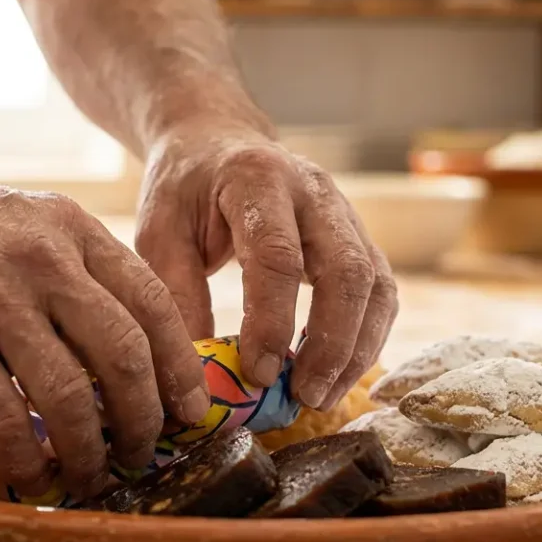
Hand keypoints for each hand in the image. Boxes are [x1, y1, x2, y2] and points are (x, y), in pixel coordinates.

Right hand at [0, 173, 209, 500]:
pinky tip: (32, 474)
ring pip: (70, 393)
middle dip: (143, 419)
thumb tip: (135, 353)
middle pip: (123, 354)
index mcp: (74, 231)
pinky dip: (26, 456)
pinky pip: (5, 414)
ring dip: (88, 449)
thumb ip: (81, 274)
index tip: (192, 411)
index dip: (180, 367)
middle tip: (143, 453)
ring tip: (90, 474)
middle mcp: (44, 260)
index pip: (153, 303)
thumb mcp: (28, 226)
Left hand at [136, 124, 398, 410]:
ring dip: (356, 348)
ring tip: (322, 397)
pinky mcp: (360, 237)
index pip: (278, 256)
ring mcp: (346, 212)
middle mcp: (314, 191)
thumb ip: (176, 296)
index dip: (272, 321)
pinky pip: (381, 291)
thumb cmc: (185, 191)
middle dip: (331, 343)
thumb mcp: (159, 233)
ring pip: (375, 284)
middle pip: (346, 270)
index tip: (258, 374)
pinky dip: (367, 338)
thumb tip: (197, 376)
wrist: (218, 143)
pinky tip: (338, 374)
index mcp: (257, 179)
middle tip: (305, 398)